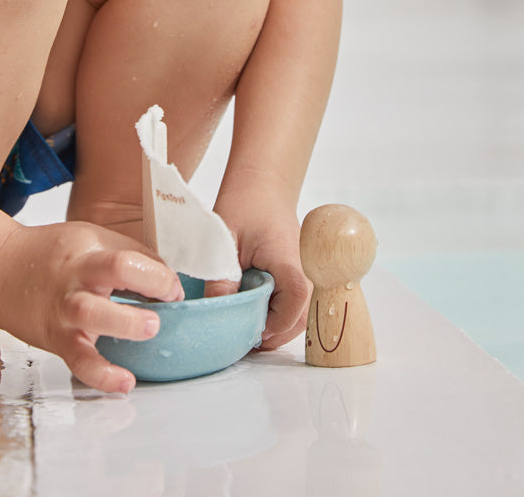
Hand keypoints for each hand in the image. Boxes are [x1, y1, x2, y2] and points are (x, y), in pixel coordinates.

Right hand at [0, 221, 182, 392]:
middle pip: (112, 270)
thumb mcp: (89, 239)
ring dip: (125, 322)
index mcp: (88, 249)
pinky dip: (101, 374)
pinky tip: (124, 382)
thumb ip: (127, 255)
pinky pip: (78, 360)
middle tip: (166, 300)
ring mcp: (64, 308)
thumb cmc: (50, 255)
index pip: (127, 254)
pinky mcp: (56, 339)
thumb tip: (167, 278)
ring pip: (92, 314)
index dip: (158, 272)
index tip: (172, 288)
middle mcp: (76, 276)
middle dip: (147, 282)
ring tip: (149, 330)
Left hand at [204, 180, 310, 350]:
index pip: (295, 301)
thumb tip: (216, 314)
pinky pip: (297, 303)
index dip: (275, 323)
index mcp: (289, 258)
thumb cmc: (245, 205)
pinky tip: (258, 311)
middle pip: (301, 316)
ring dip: (277, 325)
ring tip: (248, 326)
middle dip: (274, 332)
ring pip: (301, 314)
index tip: (251, 331)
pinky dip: (280, 314)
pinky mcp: (301, 274)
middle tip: (244, 336)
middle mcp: (306, 268)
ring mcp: (306, 272)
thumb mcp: (225, 242)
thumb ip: (222, 280)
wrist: (262, 186)